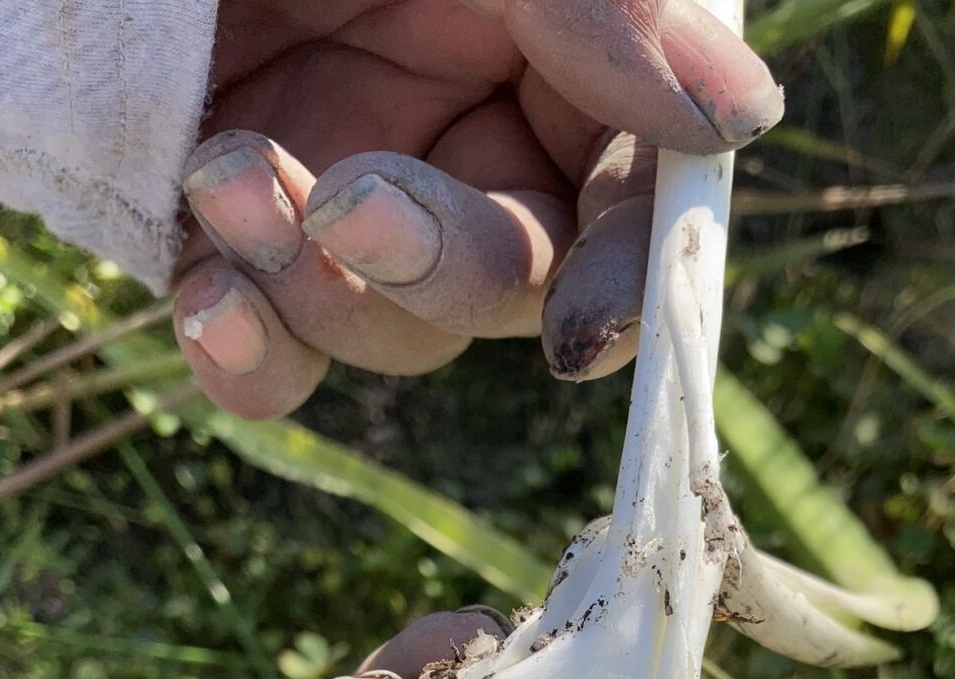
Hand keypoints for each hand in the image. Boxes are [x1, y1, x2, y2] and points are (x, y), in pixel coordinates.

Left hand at [172, 0, 782, 416]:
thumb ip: (601, 11)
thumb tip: (744, 116)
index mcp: (545, 54)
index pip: (629, 193)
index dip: (624, 278)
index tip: (587, 335)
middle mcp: (458, 141)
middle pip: (512, 285)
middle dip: (437, 269)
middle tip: (352, 206)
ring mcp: (347, 208)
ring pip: (393, 336)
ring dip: (319, 295)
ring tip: (223, 177)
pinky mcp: (242, 258)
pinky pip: (278, 366)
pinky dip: (250, 359)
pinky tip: (210, 301)